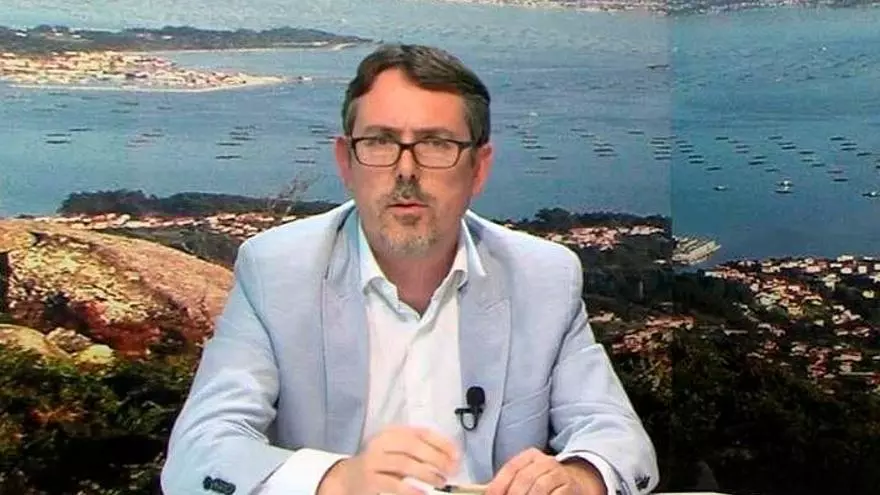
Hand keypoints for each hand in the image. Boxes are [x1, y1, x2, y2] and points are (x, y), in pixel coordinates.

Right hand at [318, 425, 459, 494]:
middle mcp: (382, 442)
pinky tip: (422, 493)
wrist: (347, 477)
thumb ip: (420, 451)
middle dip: (437, 459)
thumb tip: (450, 459)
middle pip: (414, 446)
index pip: (422, 432)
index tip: (457, 456)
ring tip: (439, 482)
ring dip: (426, 473)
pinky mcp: (368, 478)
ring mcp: (374, 459)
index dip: (442, 443)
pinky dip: (409, 488)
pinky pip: (391, 483)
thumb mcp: (398, 451)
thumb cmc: (380, 463)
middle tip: (450, 471)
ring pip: (404, 464)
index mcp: (393, 432)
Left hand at [485, 448, 605, 494]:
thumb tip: (490, 494)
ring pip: (539, 487)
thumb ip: (509, 484)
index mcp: (529, 456)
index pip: (511, 468)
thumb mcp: (527, 477)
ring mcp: (559, 473)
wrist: (576, 482)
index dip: (498, 485)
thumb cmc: (543, 483)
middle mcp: (545, 461)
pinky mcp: (570, 486)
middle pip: (524, 478)